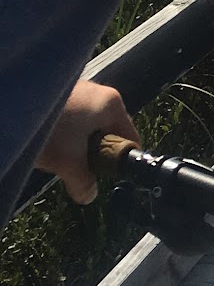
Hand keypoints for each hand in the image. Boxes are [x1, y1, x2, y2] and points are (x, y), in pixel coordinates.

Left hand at [36, 81, 138, 203]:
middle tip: (74, 166)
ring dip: (73, 144)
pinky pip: (68, 118)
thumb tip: (89, 196)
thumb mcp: (68, 163)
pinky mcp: (59, 93)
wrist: (11, 102)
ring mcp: (78, 89)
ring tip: (55, 153)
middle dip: (92, 153)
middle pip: (106, 133)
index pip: (130, 138)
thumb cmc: (49, 128)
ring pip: (84, 127)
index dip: (119, 162)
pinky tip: (45, 139)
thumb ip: (84, 182)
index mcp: (112, 103)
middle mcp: (99, 92)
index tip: (102, 174)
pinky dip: (59, 132)